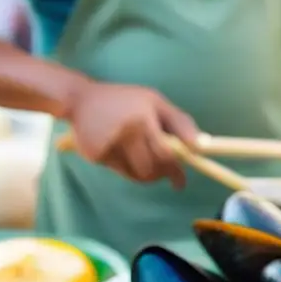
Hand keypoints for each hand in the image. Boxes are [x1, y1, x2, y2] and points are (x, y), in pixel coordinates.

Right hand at [66, 81, 198, 187]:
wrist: (80, 99)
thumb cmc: (124, 100)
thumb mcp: (154, 101)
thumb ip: (179, 122)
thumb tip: (200, 146)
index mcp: (143, 118)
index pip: (166, 154)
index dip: (175, 172)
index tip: (180, 182)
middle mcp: (126, 132)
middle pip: (151, 169)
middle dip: (161, 175)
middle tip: (165, 174)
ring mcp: (109, 145)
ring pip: (136, 175)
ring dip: (145, 174)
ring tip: (143, 159)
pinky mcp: (95, 155)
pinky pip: (119, 171)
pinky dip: (126, 168)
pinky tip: (122, 152)